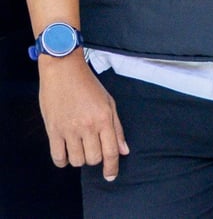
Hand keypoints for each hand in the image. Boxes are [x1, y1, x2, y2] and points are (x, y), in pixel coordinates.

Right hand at [38, 55, 128, 180]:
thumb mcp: (109, 103)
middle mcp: (88, 126)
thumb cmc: (89, 85)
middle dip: (95, 157)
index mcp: (104, 118)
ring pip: (76, 160)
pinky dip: (62, 160)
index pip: (111, 152)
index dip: (112, 167)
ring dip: (79, 158)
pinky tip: (66, 153)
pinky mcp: (53, 130)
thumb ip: (117, 128)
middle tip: (92, 146)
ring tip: (79, 146)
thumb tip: (124, 151)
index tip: (110, 176)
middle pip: (94, 158)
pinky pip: (58, 157)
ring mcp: (69, 129)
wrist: (64, 71)